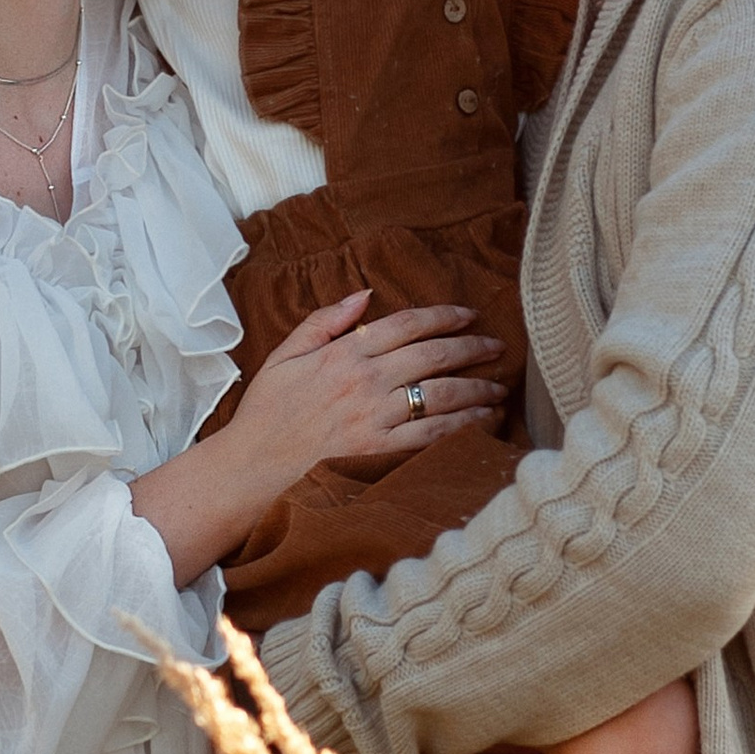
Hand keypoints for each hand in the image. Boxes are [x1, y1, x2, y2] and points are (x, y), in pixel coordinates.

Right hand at [131, 293, 504, 584]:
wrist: (255, 459)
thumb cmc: (269, 405)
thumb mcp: (287, 351)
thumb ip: (325, 319)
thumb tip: (365, 294)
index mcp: (345, 351)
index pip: (408, 324)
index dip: (444, 315)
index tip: (469, 314)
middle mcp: (366, 380)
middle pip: (434, 355)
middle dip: (473, 347)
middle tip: (498, 346)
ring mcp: (375, 415)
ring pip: (441, 393)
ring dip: (477, 387)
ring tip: (499, 386)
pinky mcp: (379, 448)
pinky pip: (432, 433)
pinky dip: (463, 425)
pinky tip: (484, 420)